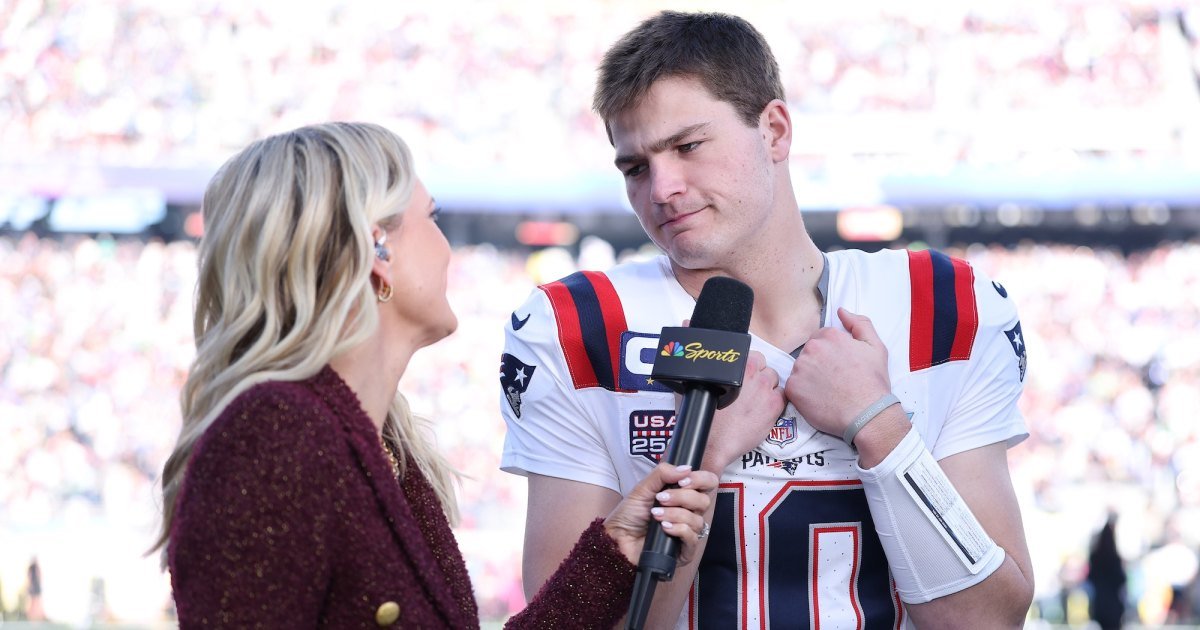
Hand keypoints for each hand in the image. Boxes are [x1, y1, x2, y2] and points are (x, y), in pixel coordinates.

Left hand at [603, 462, 717, 566]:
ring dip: (675, 514)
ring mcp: (687, 532)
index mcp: (682, 495)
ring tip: (655, 515)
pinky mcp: (684, 550)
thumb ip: (663, 474)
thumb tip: (687, 468)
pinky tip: (664, 527)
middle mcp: (688, 513)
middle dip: (682, 497)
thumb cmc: (629, 514)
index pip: (707, 483)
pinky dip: (678, 529)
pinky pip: (692, 537)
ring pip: (698, 520)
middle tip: (661, 498)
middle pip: (704, 501)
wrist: (617, 537)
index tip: (682, 481)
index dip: (700, 480)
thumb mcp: (643, 487)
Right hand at [701, 350, 785, 472]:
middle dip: (760, 378)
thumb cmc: (707, 417)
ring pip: (775, 381)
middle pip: (766, 369)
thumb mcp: (702, 386)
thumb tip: (711, 358)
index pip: (756, 357)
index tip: (747, 377)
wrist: (714, 442)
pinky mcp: (774, 406)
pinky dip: (775, 402)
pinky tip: (763, 410)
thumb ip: (713, 371)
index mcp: (738, 366)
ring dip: (768, 389)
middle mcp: (755, 376)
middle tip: (751, 391)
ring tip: (756, 401)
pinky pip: (782, 397)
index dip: (752, 368)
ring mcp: (766, 391)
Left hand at [785, 308, 892, 438]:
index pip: (820, 338)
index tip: (840, 365)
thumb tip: (841, 311)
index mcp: (829, 336)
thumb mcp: (876, 347)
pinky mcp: (792, 388)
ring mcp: (800, 369)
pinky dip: (803, 393)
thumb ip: (859, 323)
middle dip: (819, 363)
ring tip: (828, 390)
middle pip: (809, 353)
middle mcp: (811, 349)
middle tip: (835, 379)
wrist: (868, 414)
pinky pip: (793, 386)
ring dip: (810, 377)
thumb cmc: (873, 383)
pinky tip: (819, 399)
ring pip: (800, 369)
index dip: (831, 353)